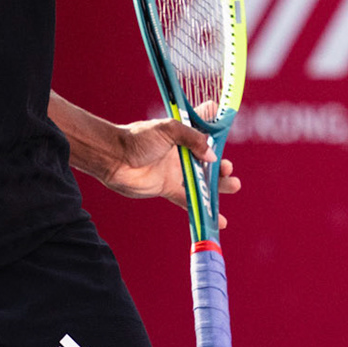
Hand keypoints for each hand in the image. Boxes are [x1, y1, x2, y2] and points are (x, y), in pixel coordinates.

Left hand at [97, 107, 241, 227]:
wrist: (114, 158)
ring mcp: (175, 171)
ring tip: (234, 185)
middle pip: (208, 158)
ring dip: (219, 185)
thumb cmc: (137, 138)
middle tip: (228, 168)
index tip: (227, 129)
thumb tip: (212, 156)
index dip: (216, 127)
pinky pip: (189, 200)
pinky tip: (219, 219)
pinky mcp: (168, 188)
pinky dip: (203, 209)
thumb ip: (192, 140)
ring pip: (203, 180)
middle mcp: (182, 152)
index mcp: (182, 133)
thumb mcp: (168, 129)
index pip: (203, 127)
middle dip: (221, 164)